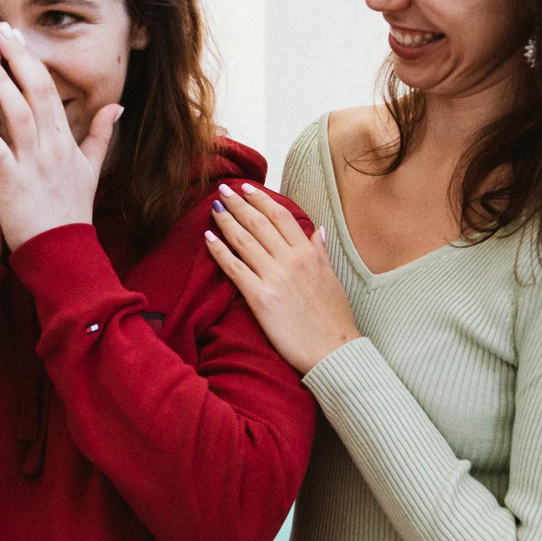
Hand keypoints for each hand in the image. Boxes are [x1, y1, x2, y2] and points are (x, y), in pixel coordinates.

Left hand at [0, 23, 119, 250]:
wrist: (62, 251)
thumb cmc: (71, 210)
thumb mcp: (92, 169)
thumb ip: (100, 134)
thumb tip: (117, 106)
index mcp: (63, 140)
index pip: (48, 89)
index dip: (30, 59)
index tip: (15, 36)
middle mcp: (50, 146)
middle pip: (35, 91)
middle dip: (15, 57)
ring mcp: (32, 163)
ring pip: (16, 113)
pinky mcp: (13, 182)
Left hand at [205, 183, 361, 373]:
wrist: (333, 351)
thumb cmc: (334, 319)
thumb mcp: (332, 279)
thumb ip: (320, 252)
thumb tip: (316, 230)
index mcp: (308, 253)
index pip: (280, 216)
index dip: (261, 200)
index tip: (247, 189)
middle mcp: (291, 260)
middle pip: (258, 223)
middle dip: (238, 204)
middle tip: (222, 190)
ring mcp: (275, 277)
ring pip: (244, 240)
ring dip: (226, 221)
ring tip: (213, 207)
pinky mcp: (260, 298)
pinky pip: (235, 268)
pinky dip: (219, 251)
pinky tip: (207, 238)